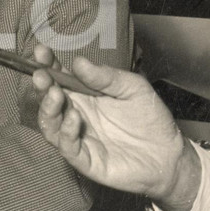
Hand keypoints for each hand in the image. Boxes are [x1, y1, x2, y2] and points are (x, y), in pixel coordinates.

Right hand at [31, 43, 199, 210]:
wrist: (169, 155)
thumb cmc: (150, 119)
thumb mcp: (132, 88)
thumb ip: (106, 77)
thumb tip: (78, 63)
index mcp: (83, 94)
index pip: (59, 77)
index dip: (47, 64)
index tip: (40, 52)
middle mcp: (74, 113)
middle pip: (48, 99)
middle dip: (41, 85)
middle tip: (41, 75)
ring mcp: (77, 137)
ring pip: (50, 124)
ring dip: (48, 109)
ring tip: (55, 95)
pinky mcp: (84, 159)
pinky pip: (67, 146)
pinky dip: (66, 132)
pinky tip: (74, 118)